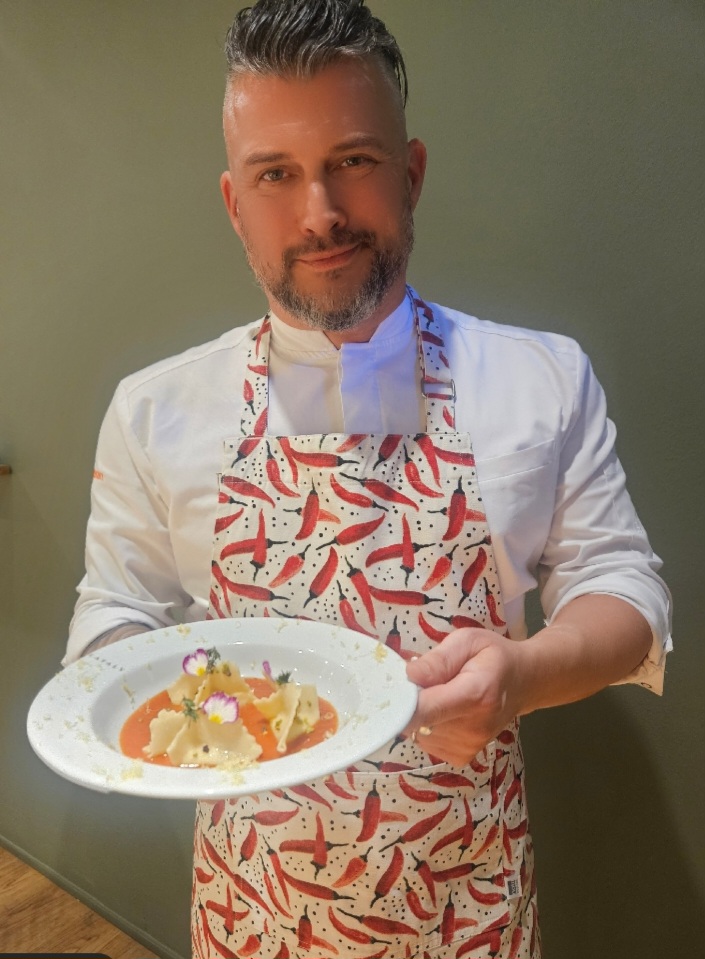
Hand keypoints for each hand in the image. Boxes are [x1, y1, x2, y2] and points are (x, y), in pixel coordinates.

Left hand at [402, 628, 525, 766]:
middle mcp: (472, 728)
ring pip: (417, 732)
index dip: (402, 700)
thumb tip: (409, 675)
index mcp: (476, 695)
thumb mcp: (468, 641)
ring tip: (438, 694)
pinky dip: (427, 725)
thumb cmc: (493, 656)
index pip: (425, 710)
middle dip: (409, 701)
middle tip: (422, 680)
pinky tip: (443, 710)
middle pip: (417, 722)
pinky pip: (426, 741)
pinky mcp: (461, 756)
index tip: (394, 684)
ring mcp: (468, 746)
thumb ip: (438, 659)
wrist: (524, 683)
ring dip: (419, 713)